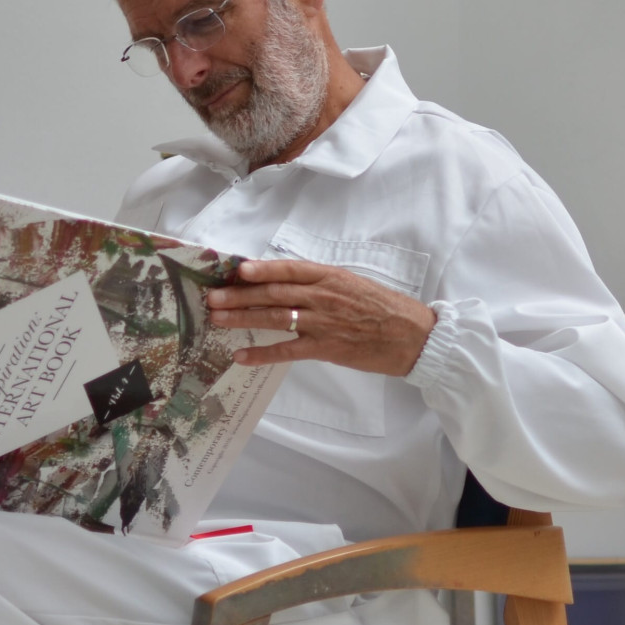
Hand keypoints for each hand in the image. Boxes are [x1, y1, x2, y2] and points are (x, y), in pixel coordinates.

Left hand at [207, 258, 435, 376]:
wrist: (411, 336)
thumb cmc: (385, 308)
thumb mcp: (353, 283)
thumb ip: (322, 282)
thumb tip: (288, 280)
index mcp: (330, 276)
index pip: (289, 268)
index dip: (261, 269)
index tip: (237, 270)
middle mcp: (323, 296)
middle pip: (274, 292)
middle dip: (240, 294)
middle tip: (213, 296)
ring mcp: (323, 322)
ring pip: (275, 317)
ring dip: (243, 318)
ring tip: (217, 319)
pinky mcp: (325, 348)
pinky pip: (287, 350)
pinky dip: (262, 353)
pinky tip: (241, 356)